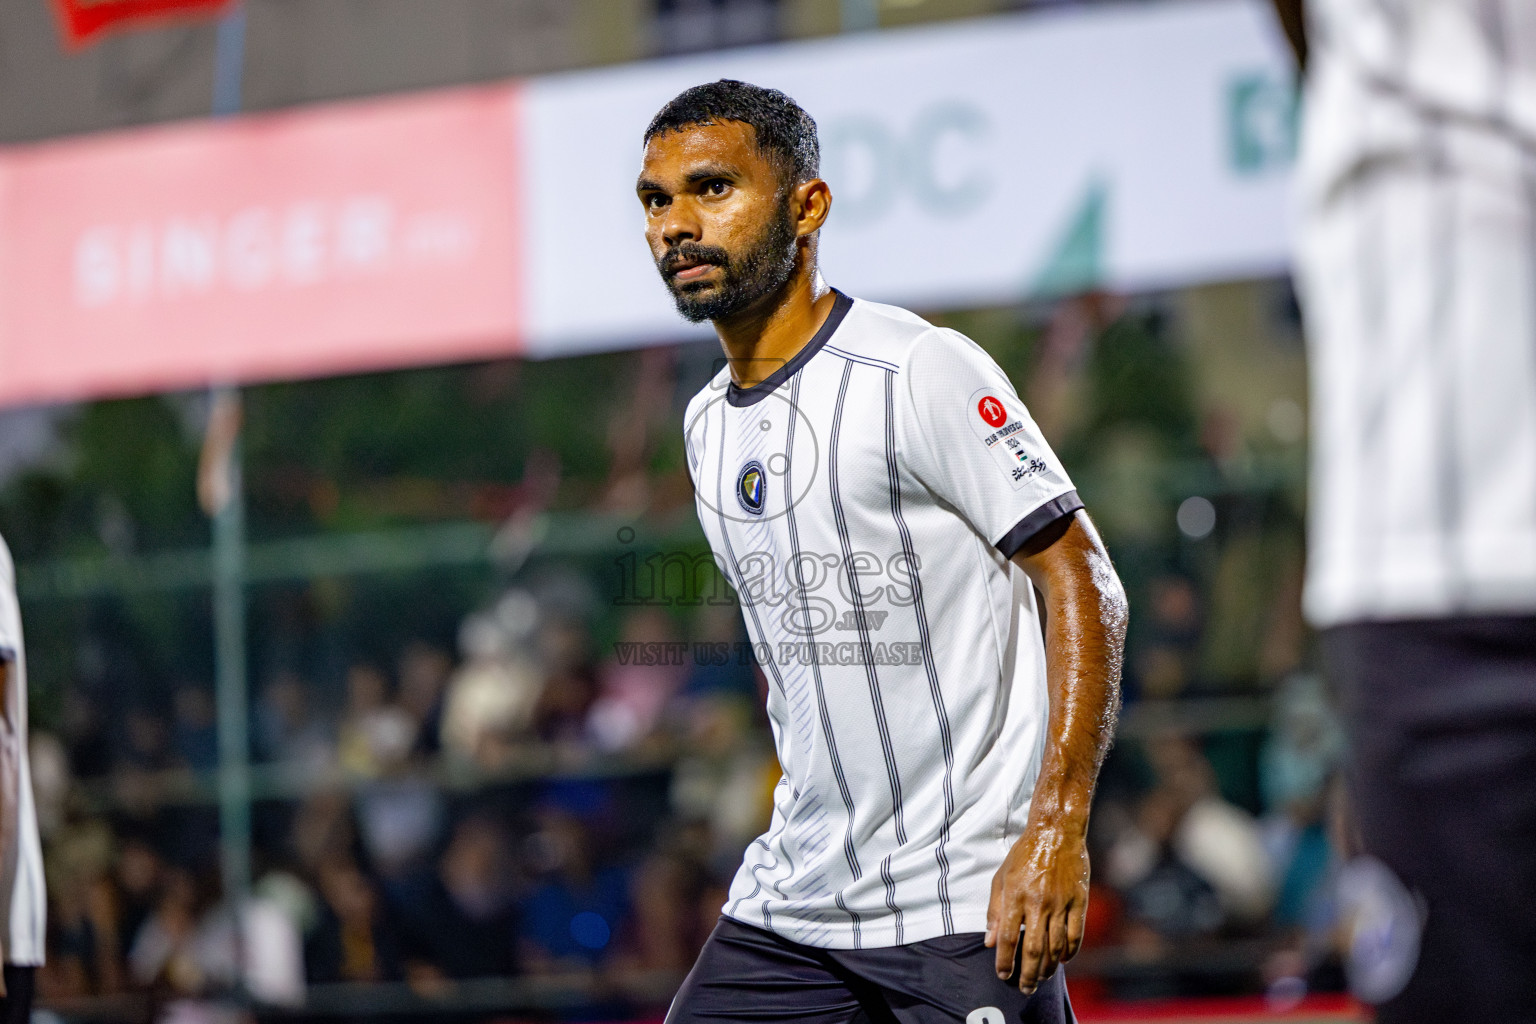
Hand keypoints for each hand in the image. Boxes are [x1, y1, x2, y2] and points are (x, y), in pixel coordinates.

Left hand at [984, 818, 1089, 993]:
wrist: (1056, 832)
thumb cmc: (1024, 854)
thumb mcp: (1001, 878)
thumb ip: (995, 911)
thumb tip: (990, 942)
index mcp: (1016, 896)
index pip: (1009, 938)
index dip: (1005, 961)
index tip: (1002, 974)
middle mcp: (1039, 903)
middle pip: (1033, 948)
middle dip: (1028, 973)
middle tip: (1025, 988)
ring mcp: (1061, 903)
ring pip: (1056, 946)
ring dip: (1048, 967)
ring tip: (1042, 977)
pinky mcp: (1079, 901)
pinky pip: (1075, 934)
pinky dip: (1070, 951)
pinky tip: (1063, 960)